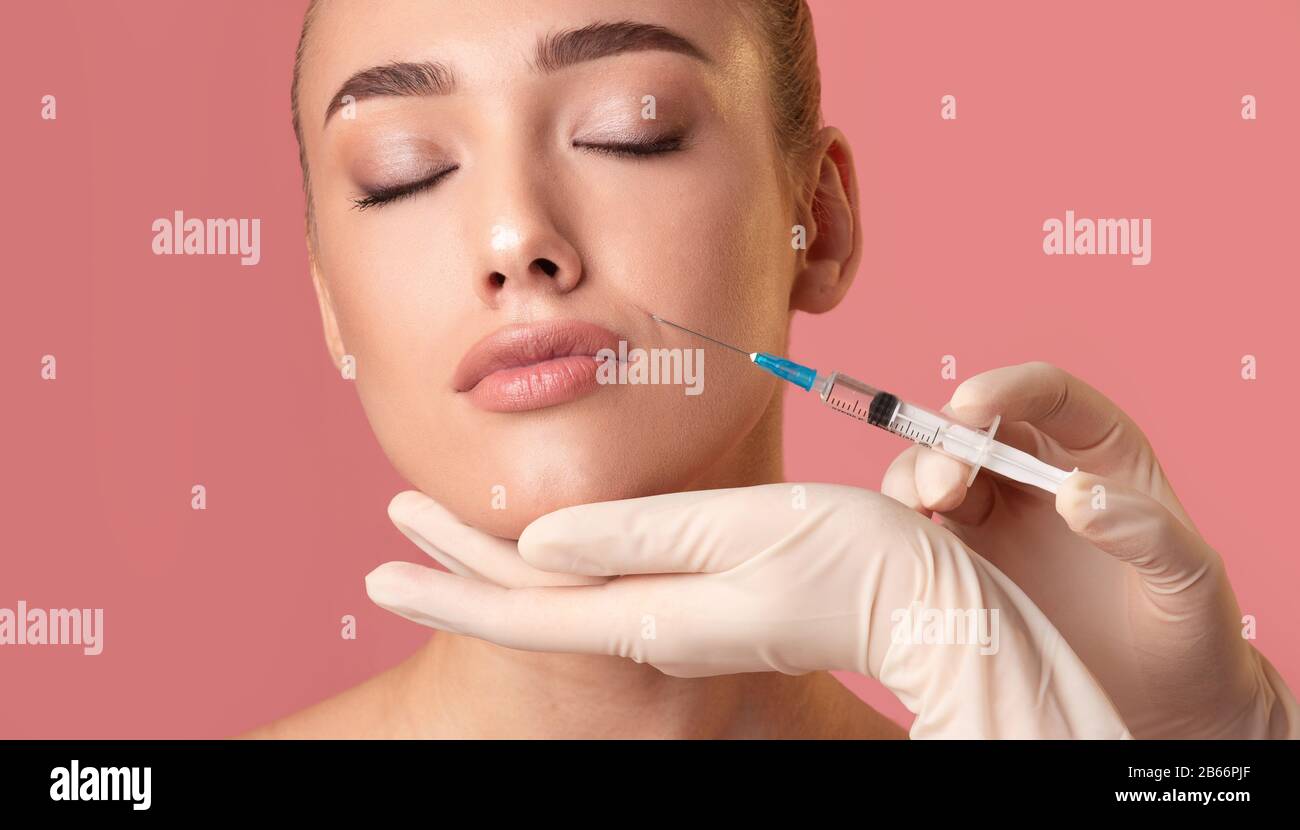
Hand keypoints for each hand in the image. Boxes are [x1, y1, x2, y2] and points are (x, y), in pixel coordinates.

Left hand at [367, 483, 1130, 737]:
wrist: (936, 610)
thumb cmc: (856, 561)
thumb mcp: (747, 536)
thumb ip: (642, 537)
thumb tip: (539, 543)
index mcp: (656, 611)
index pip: (526, 603)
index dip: (450, 580)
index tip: (381, 560)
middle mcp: (656, 623)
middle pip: (530, 596)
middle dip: (457, 561)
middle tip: (393, 522)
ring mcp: (680, 616)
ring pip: (561, 586)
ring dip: (496, 556)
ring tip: (442, 529)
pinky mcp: (704, 599)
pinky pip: (606, 577)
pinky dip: (555, 557)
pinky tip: (542, 543)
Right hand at [882, 361, 1297, 738]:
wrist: (1159, 702)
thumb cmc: (1187, 632)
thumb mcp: (1190, 578)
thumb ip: (1145, 530)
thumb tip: (1073, 494)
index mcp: (1100, 453)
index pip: (1048, 396)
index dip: (1006, 389)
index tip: (971, 404)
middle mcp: (1040, 475)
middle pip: (977, 429)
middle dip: (948, 442)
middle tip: (944, 486)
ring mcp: (998, 518)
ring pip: (937, 469)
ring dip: (917, 476)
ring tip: (923, 510)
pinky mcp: (965, 562)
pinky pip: (920, 528)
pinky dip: (902, 525)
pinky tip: (905, 544)